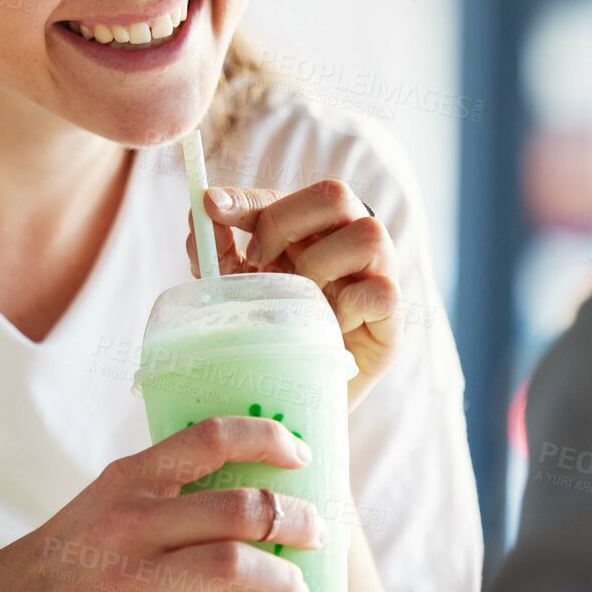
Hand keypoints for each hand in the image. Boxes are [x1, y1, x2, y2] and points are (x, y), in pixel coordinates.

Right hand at [0, 416, 326, 591]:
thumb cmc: (70, 552)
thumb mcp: (108, 499)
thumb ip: (167, 488)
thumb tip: (253, 484)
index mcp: (131, 481)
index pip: (210, 438)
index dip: (268, 439)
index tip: (300, 455)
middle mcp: (133, 526)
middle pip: (240, 509)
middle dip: (296, 521)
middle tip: (314, 534)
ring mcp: (131, 588)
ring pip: (234, 569)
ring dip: (284, 583)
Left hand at [187, 179, 400, 408]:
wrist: (299, 396)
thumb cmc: (273, 333)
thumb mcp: (238, 288)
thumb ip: (219, 252)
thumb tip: (200, 216)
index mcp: (314, 229)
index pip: (287, 195)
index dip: (248, 200)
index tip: (212, 209)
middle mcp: (350, 241)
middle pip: (335, 195)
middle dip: (284, 223)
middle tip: (258, 262)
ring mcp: (378, 275)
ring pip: (368, 235)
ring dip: (321, 264)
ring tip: (299, 299)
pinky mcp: (391, 317)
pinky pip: (380, 291)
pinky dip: (347, 305)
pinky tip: (327, 325)